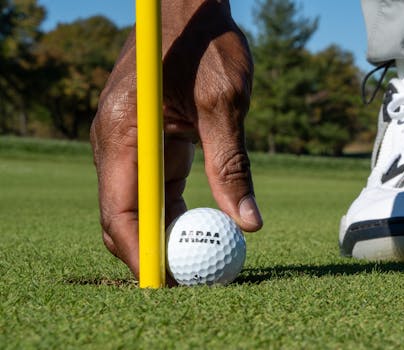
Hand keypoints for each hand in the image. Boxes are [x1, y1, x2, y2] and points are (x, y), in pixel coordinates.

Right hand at [90, 0, 261, 279]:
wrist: (189, 7)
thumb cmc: (205, 43)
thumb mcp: (224, 102)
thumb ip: (232, 164)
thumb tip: (248, 222)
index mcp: (124, 134)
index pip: (121, 211)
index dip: (142, 253)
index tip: (170, 282)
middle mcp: (116, 144)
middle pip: (124, 216)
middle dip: (153, 251)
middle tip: (192, 278)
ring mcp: (129, 144)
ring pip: (140, 206)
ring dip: (166, 234)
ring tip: (201, 258)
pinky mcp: (148, 142)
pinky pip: (154, 188)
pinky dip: (173, 212)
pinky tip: (200, 225)